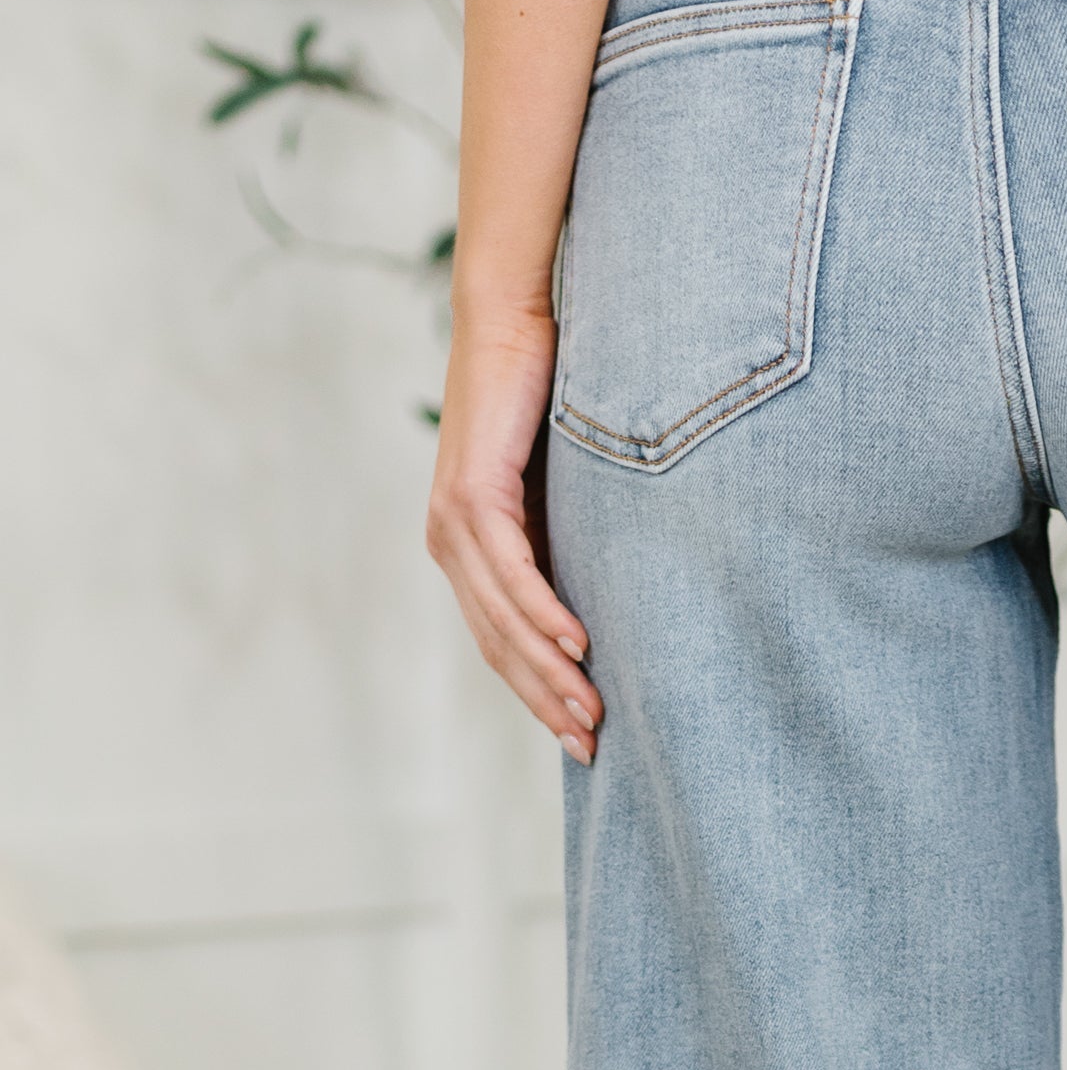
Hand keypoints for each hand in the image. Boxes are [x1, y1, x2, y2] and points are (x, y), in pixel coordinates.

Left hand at [424, 301, 602, 762]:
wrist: (512, 322)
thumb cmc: (545, 399)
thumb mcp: (562, 491)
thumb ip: (568, 543)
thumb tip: (613, 600)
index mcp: (466, 550)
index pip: (500, 643)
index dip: (538, 694)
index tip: (581, 739)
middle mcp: (450, 543)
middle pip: (499, 646)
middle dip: (545, 701)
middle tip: (590, 748)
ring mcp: (454, 522)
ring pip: (503, 621)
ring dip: (549, 672)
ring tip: (591, 711)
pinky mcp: (472, 495)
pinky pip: (512, 573)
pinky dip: (543, 614)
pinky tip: (579, 646)